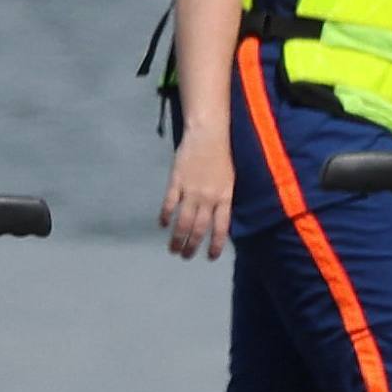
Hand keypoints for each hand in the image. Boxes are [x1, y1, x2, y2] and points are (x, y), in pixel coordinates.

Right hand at [161, 128, 236, 261]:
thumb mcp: (228, 181)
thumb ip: (222, 201)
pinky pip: (169, 204)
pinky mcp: (176, 182)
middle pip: (199, 229)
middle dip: (191, 246)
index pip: (221, 228)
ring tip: (173, 249)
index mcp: (224, 197)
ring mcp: (191, 190)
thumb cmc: (221, 157)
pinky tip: (162, 224)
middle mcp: (208, 197)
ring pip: (183, 221)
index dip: (215, 245)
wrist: (207, 134)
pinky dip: (165, 216)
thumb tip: (216, 222)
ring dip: (177, 238)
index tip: (210, 257)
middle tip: (185, 256)